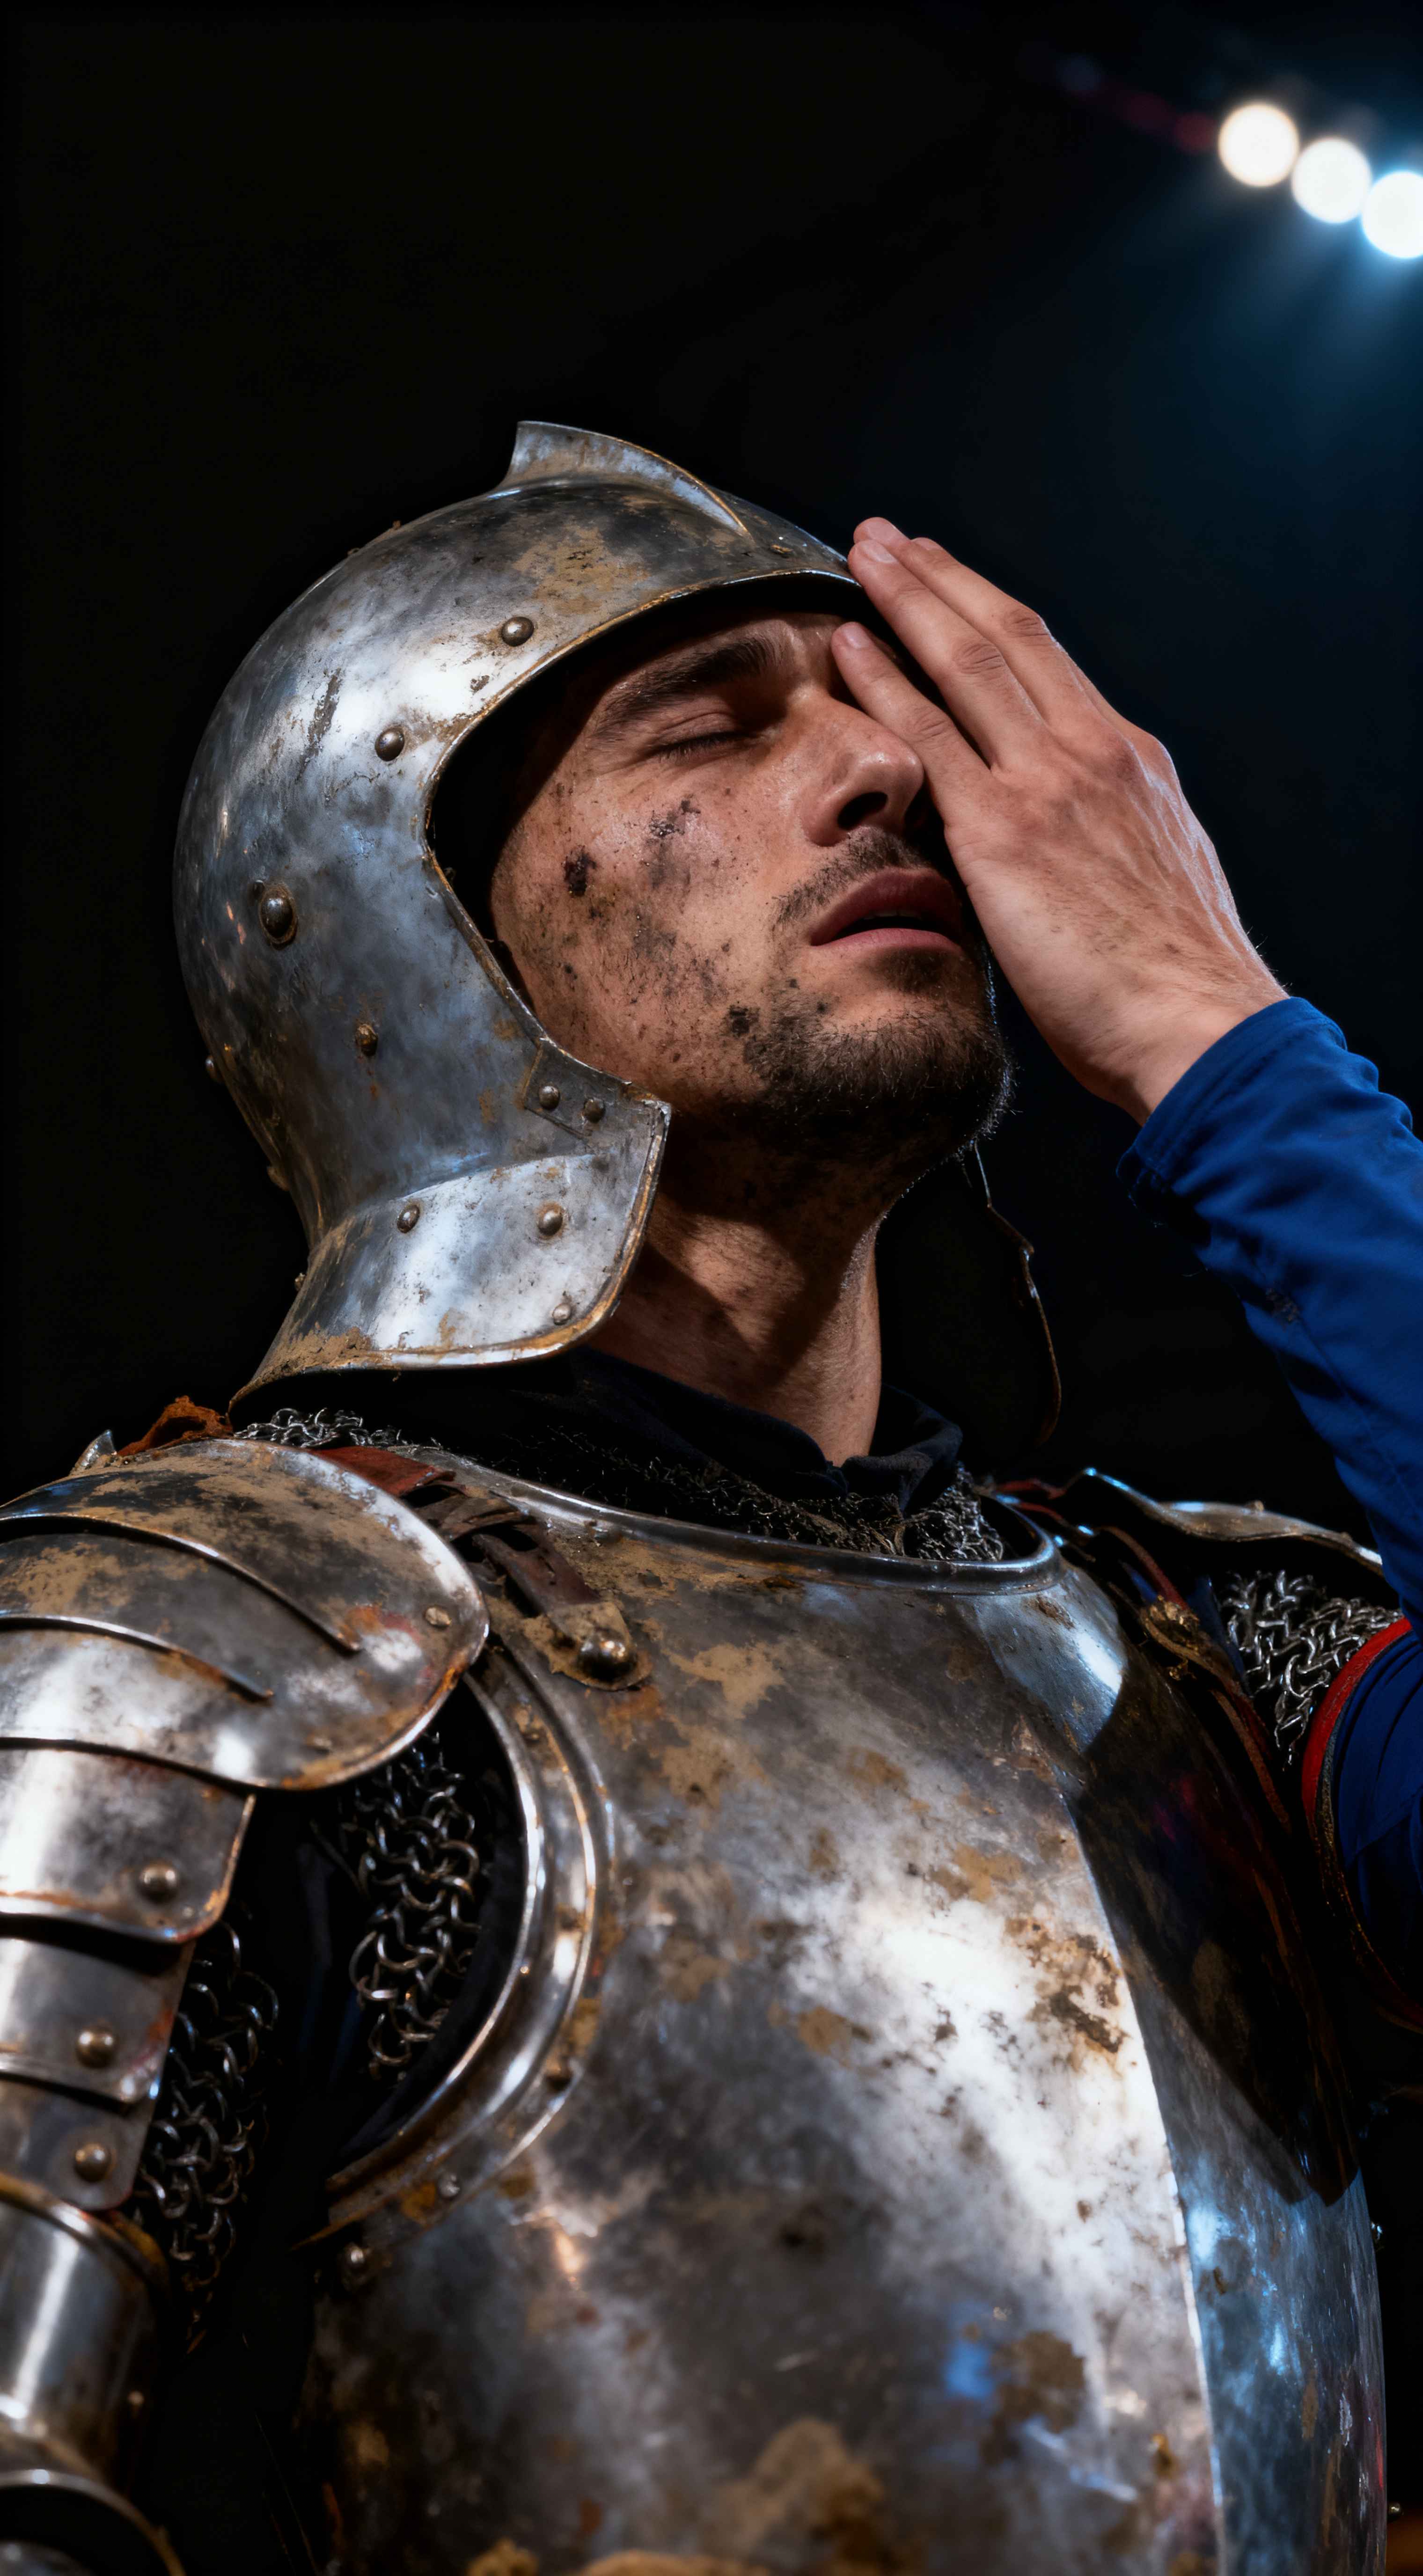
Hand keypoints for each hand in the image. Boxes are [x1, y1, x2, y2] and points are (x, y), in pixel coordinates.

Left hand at [833, 519, 1285, 1121]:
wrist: (1198, 1024)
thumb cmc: (1173, 982)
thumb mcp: (1152, 878)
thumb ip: (1103, 839)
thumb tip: (1066, 842)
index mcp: (1130, 762)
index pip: (1049, 662)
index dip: (989, 612)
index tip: (950, 581)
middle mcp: (1091, 752)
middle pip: (1005, 636)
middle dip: (941, 577)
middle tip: (889, 538)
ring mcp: (1047, 785)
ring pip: (965, 662)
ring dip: (907, 600)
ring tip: (862, 557)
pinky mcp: (1003, 832)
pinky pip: (930, 737)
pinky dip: (885, 683)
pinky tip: (850, 646)